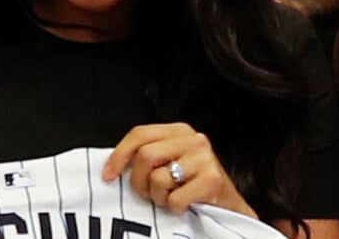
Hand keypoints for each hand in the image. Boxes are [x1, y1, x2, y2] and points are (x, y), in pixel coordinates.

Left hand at [103, 123, 257, 217]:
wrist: (230, 207)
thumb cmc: (194, 185)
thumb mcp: (171, 161)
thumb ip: (150, 155)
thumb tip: (114, 164)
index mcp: (179, 130)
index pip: (140, 133)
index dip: (120, 154)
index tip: (108, 174)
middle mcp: (193, 138)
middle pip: (145, 155)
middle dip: (139, 182)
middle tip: (146, 194)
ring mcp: (204, 157)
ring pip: (158, 178)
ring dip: (158, 197)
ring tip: (169, 198)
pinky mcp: (212, 178)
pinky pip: (175, 199)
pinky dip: (174, 208)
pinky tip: (184, 205)